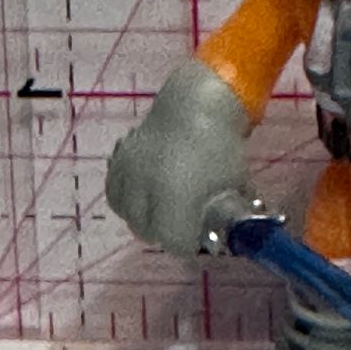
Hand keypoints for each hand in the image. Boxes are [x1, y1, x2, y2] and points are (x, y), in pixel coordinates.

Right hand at [106, 59, 253, 256]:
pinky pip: (115, 192)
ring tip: (161, 209)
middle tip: (181, 225)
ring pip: (128, 213)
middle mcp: (146, 191)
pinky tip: (142, 193)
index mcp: (177, 200)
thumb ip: (231, 217)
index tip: (198, 239)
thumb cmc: (223, 148)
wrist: (197, 105)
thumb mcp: (235, 187)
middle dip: (165, 232)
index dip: (188, 244)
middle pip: (147, 231)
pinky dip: (127, 198)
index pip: (174, 242)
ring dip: (144, 216)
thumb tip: (233, 238)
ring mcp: (128, 174)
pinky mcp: (118, 160)